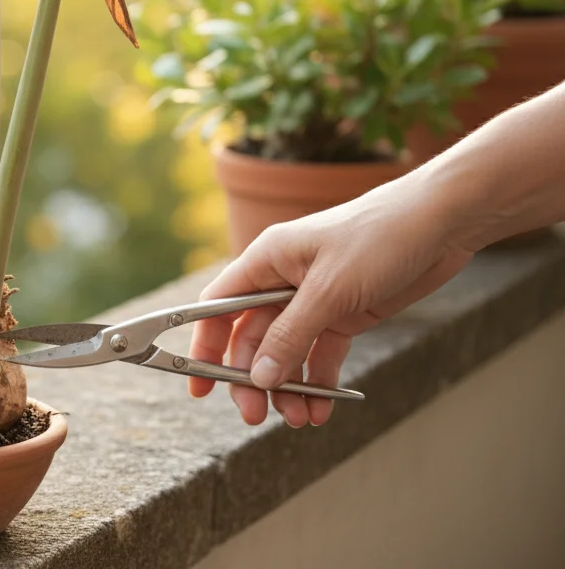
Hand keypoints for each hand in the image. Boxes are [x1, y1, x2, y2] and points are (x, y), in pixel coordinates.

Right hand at [189, 174, 475, 427]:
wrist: (443, 222)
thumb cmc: (379, 237)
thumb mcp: (329, 291)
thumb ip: (290, 336)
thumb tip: (258, 378)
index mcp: (266, 261)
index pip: (218, 308)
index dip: (204, 346)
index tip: (198, 386)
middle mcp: (283, 281)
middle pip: (252, 338)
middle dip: (252, 378)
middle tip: (257, 415)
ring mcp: (314, 299)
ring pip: (286, 352)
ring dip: (288, 387)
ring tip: (300, 419)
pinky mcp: (344, 313)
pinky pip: (321, 354)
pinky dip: (319, 381)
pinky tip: (323, 409)